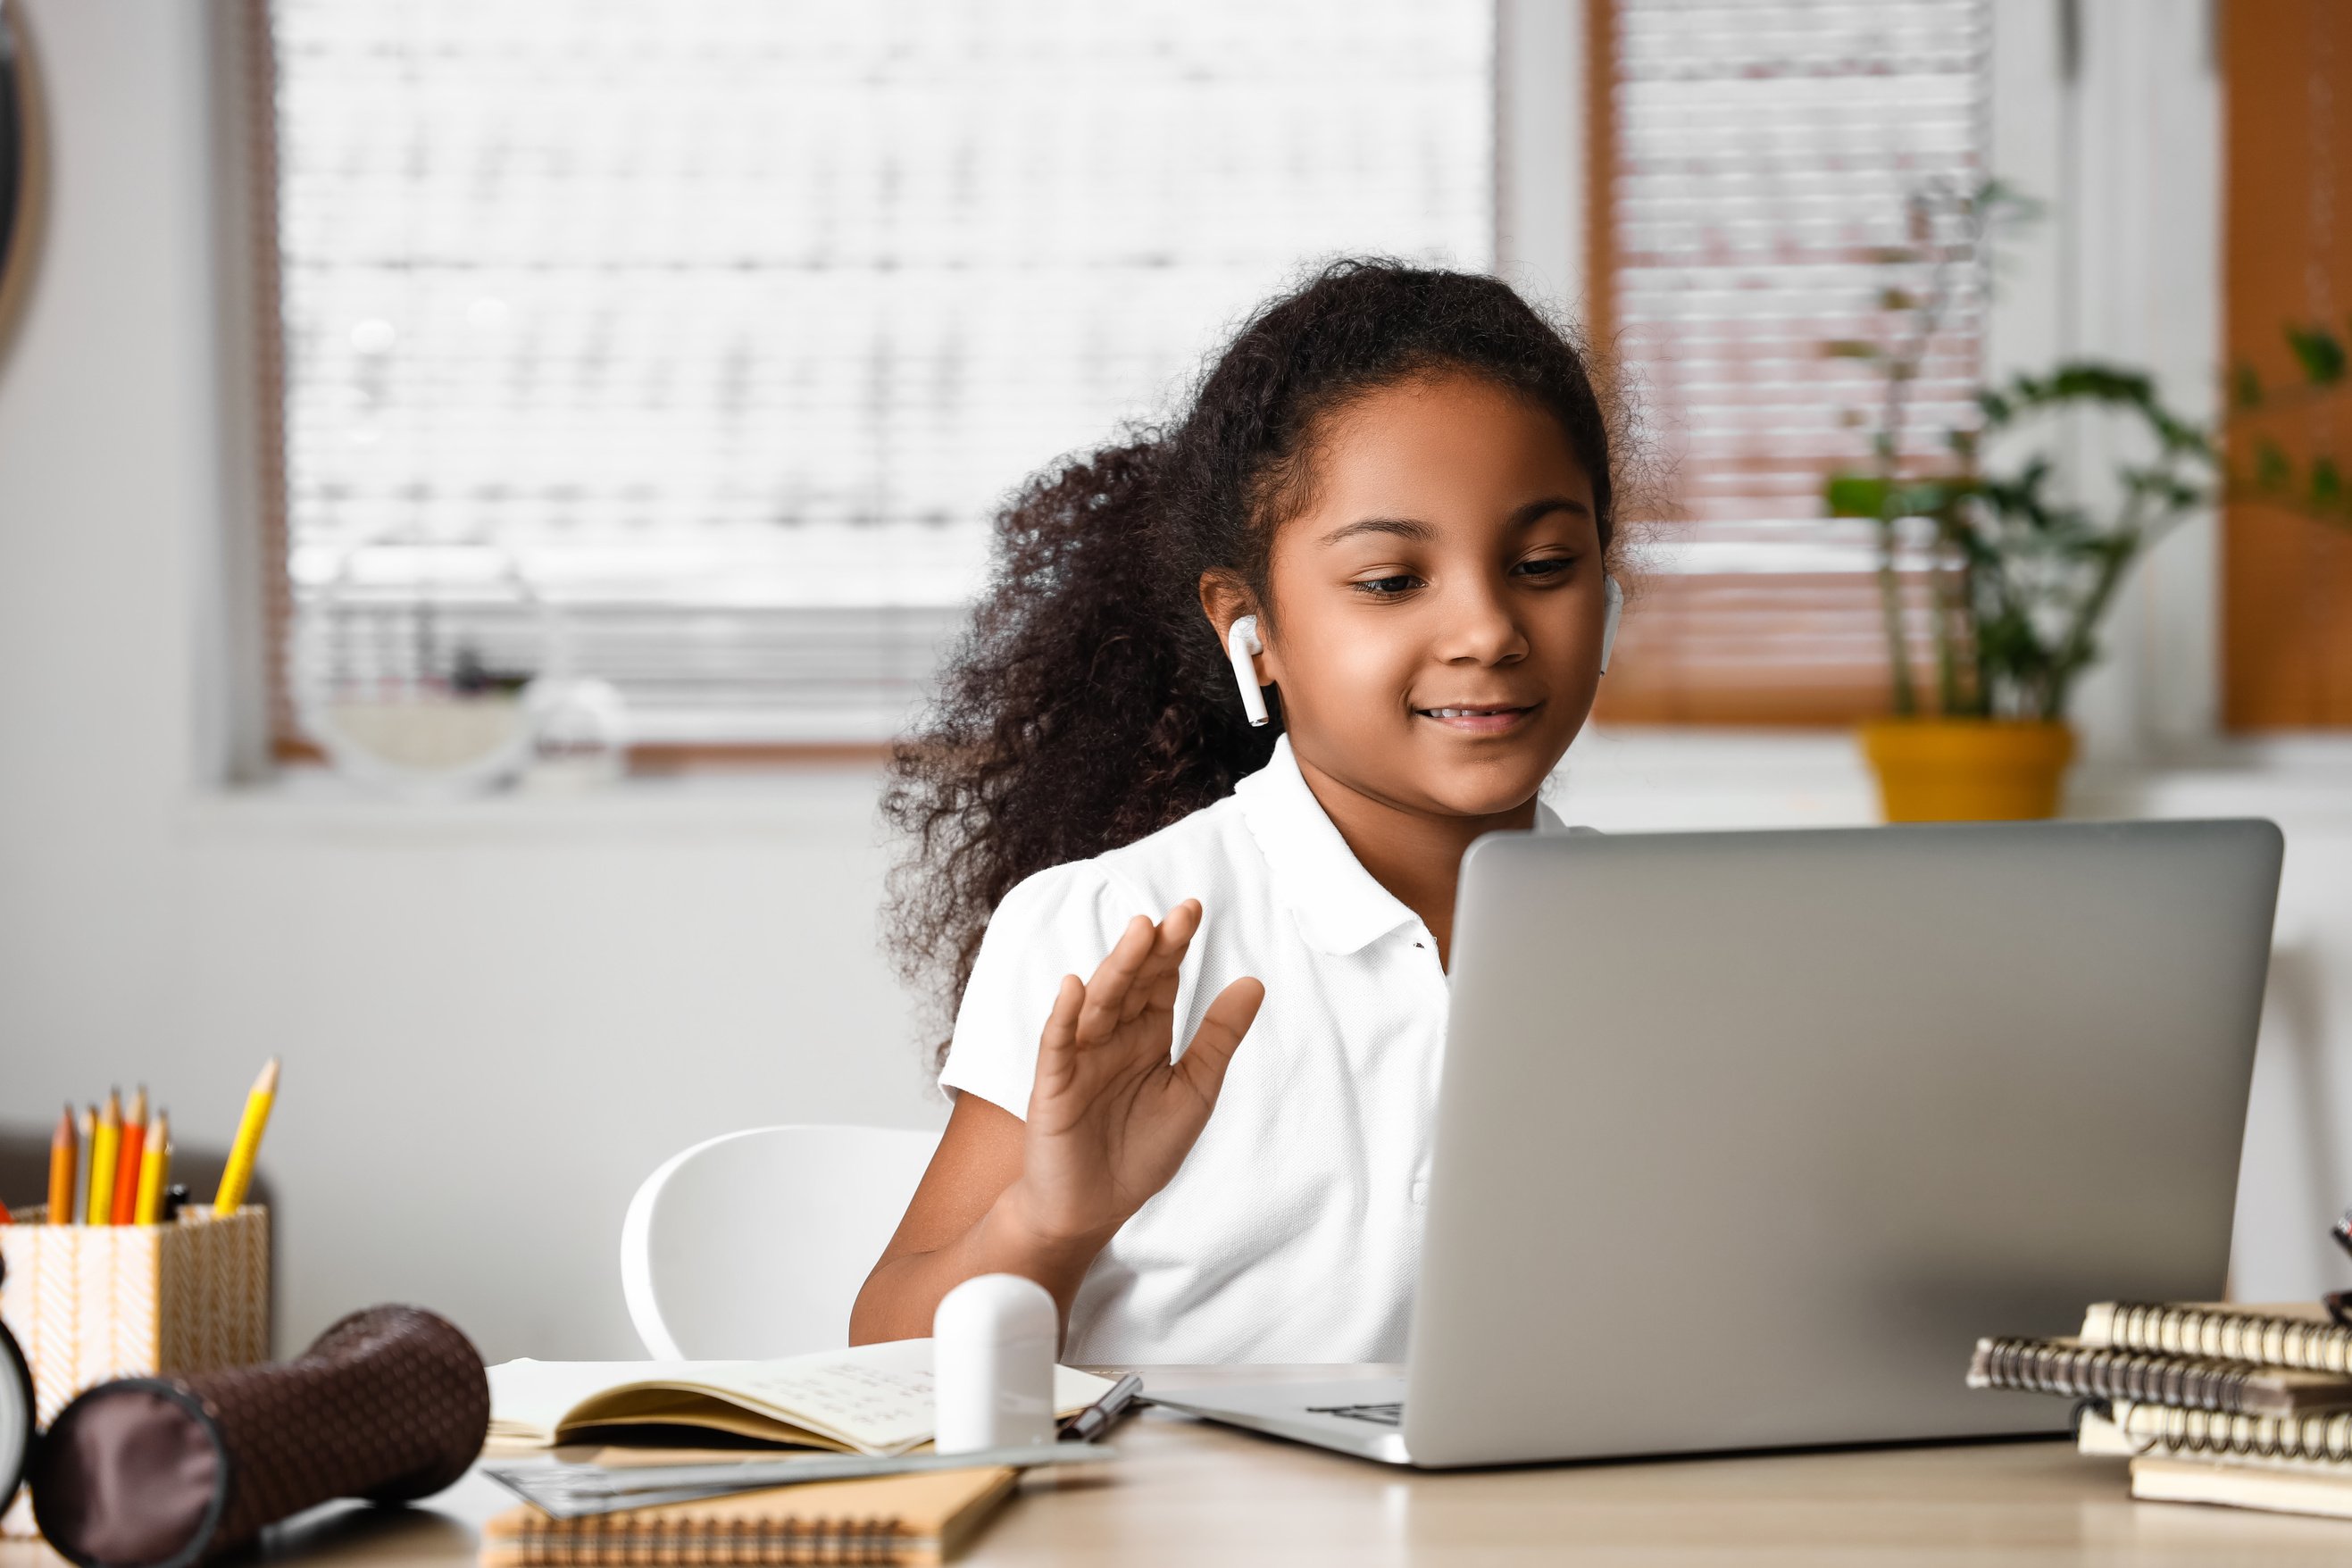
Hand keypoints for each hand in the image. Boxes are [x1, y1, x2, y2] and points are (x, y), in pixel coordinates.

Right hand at [1003, 899, 1264, 1248]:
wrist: (1093, 1210)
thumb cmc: (1142, 1152)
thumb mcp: (1194, 1092)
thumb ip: (1218, 1038)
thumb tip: (1254, 982)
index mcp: (1148, 1036)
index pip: (1161, 981)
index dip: (1175, 947)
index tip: (1192, 910)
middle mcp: (1113, 1038)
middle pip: (1132, 983)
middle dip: (1152, 949)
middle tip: (1175, 916)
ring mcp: (1080, 1058)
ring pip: (1099, 1004)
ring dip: (1117, 969)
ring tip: (1138, 935)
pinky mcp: (1053, 1086)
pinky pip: (1058, 1045)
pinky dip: (1064, 1017)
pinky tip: (1075, 989)